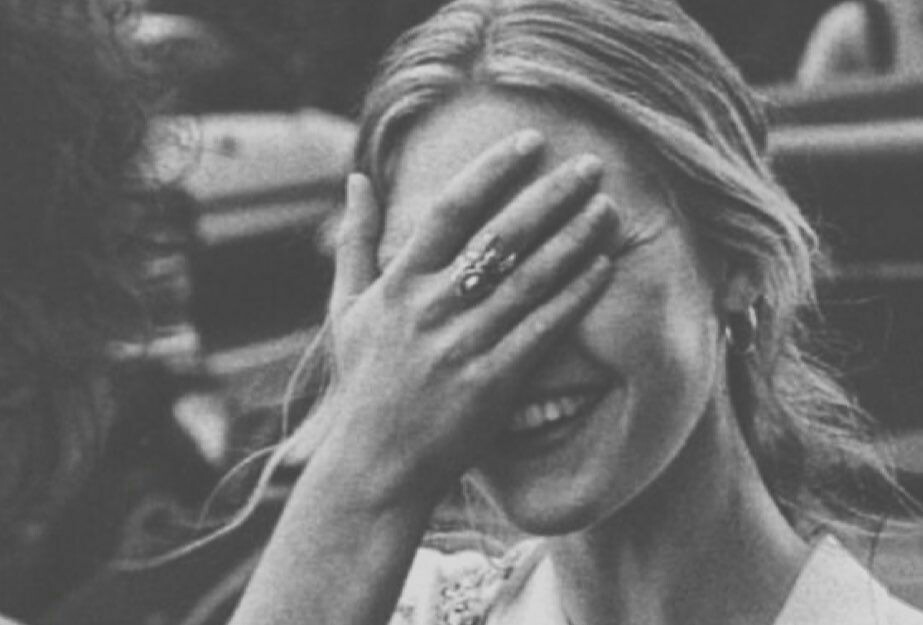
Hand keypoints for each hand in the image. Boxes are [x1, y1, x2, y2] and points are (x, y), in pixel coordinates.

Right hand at [302, 130, 618, 502]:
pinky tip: (604, 267)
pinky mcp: (492, 383)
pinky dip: (575, 295)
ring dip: (574, 239)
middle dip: (550, 196)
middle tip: (590, 165)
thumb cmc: (365, 382)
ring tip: (608, 208)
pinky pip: (543, 330)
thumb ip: (355, 242)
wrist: (378, 463)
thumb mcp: (347, 309)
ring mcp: (463, 346)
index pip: (449, 210)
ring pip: (530, 280)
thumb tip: (356, 179)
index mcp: (398, 284)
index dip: (492, 171)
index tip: (529, 142)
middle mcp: (432, 309)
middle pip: (500, 237)